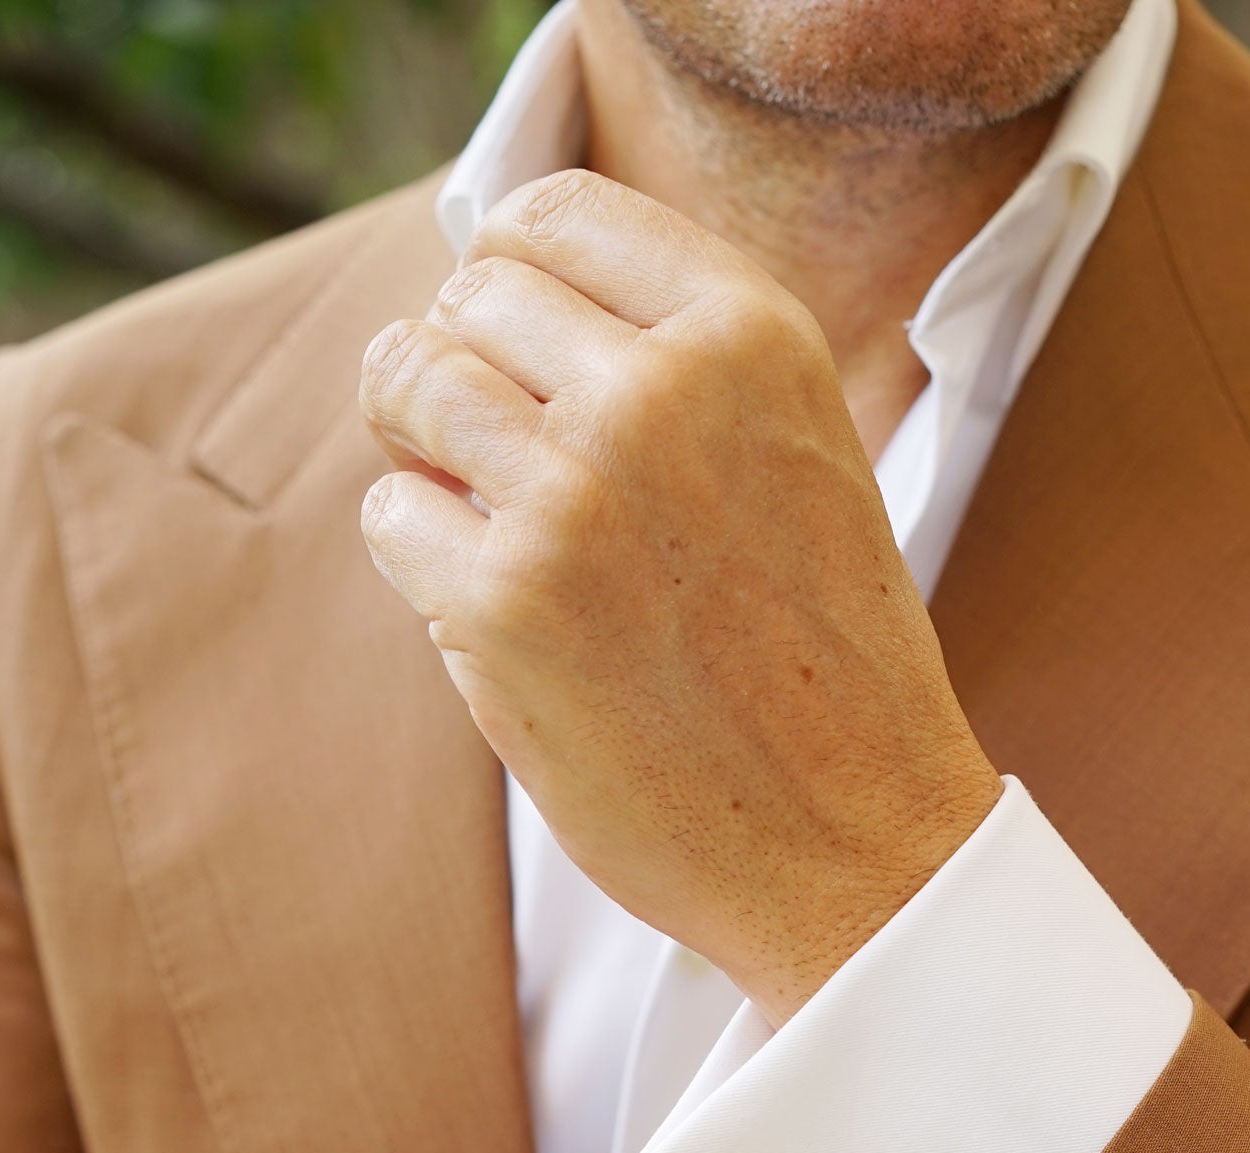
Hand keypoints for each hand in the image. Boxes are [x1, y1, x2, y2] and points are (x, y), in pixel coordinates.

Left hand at [357, 171, 1001, 1018]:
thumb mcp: (801, 455)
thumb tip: (500, 297)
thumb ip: (685, 364)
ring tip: (471, 511)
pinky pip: (393, 516)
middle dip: (457, 362)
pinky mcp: (503, 605)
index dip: (507, 270)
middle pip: (469, 296)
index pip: (557, 212)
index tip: (510, 336)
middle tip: (485, 450)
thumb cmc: (823, 665)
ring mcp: (573, 495)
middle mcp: (660, 392)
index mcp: (750, 334)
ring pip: (411, 384)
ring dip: (418, 445)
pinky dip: (418, 555)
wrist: (856, 844)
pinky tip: (490, 608)